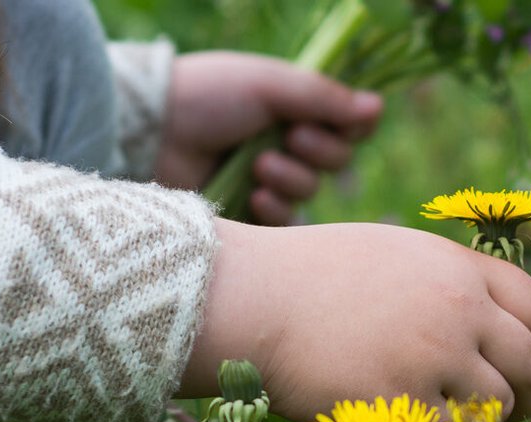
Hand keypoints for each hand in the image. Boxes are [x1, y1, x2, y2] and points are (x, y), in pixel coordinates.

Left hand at [156, 52, 382, 224]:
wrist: (151, 132)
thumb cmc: (209, 97)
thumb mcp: (271, 86)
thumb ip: (325, 98)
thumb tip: (379, 107)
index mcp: (295, 110)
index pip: (349, 125)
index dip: (350, 127)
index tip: (337, 120)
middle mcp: (286, 145)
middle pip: (338, 161)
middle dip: (318, 151)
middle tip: (288, 139)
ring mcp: (267, 182)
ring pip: (312, 192)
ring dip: (292, 178)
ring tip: (258, 166)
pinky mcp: (248, 217)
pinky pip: (286, 226)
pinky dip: (277, 211)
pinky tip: (257, 197)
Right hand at [183, 221, 530, 421]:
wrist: (252, 298)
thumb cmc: (311, 278)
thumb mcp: (395, 254)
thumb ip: (448, 283)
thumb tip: (490, 325)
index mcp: (459, 270)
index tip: (516, 364)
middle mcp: (459, 311)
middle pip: (530, 365)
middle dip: (524, 395)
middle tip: (505, 414)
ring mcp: (433, 358)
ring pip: (496, 409)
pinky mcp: (403, 404)